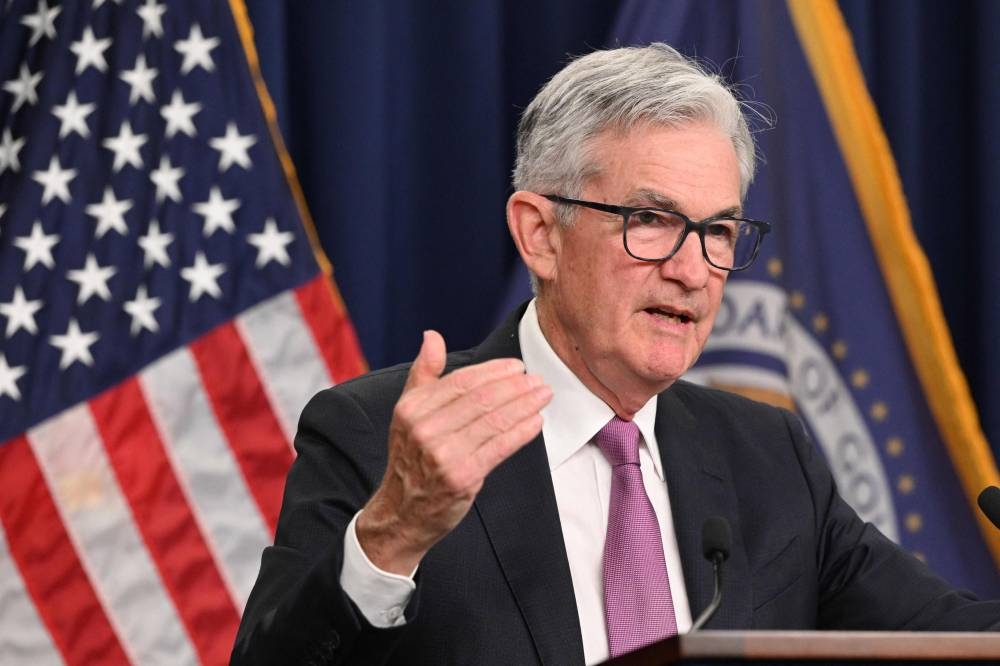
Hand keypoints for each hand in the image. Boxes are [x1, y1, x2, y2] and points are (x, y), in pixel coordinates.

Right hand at [356, 330, 551, 574]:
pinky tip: (536, 421)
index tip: (516, 367)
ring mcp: (443, 454)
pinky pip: (500, 447)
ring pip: (494, 421)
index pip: (462, 380)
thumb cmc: (412, 458)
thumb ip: (424, 373)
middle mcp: (425, 429)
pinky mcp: (463, 476)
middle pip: (481, 399)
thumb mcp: (408, 412)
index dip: (494, 371)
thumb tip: (432, 337)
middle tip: (537, 380)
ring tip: (542, 396)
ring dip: (525, 405)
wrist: (403, 511)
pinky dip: (522, 432)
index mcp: (412, 408)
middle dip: (515, 387)